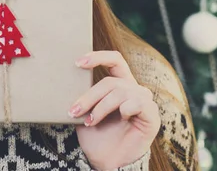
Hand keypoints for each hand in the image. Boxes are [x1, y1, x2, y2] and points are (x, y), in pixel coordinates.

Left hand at [70, 51, 159, 168]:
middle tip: (74, 111)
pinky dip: (124, 109)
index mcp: (119, 84)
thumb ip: (82, 94)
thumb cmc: (96, 137)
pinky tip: (121, 118)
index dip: (98, 57)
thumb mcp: (85, 111)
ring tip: (90, 121)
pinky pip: (137, 102)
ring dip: (101, 107)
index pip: (114, 60)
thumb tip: (64, 78)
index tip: (77, 63)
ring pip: (120, 91)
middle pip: (110, 81)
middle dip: (89, 96)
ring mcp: (144, 101)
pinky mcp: (152, 115)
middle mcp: (133, 89)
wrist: (107, 162)